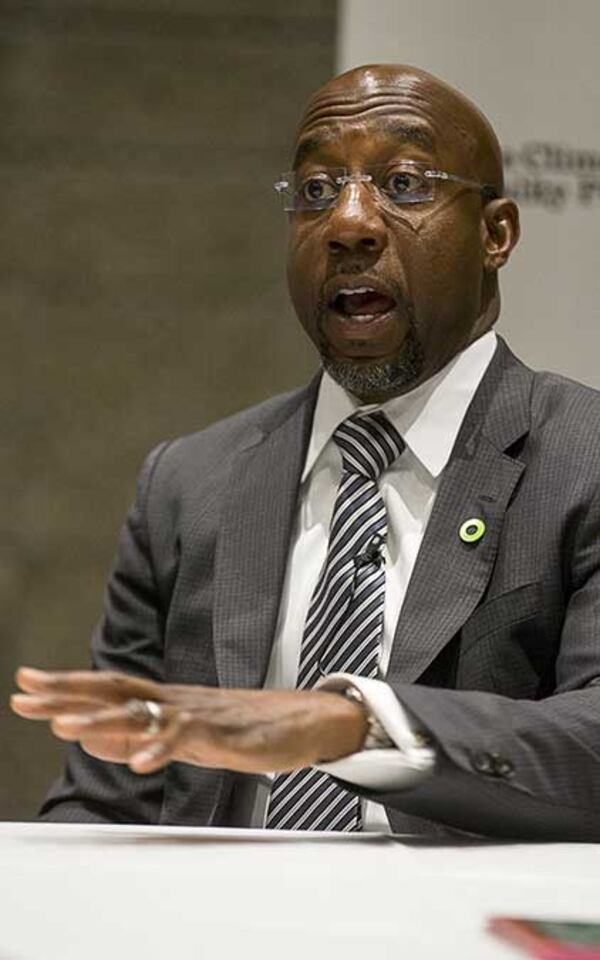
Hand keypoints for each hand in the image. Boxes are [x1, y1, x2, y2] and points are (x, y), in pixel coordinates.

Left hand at [11, 667, 367, 774]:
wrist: (307, 720)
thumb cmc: (247, 726)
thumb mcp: (186, 734)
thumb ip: (142, 733)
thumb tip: (90, 736)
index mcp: (168, 699)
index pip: (110, 685)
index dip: (67, 684)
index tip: (25, 681)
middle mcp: (178, 700)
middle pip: (117, 691)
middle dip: (68, 694)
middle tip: (23, 694)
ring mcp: (203, 714)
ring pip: (148, 713)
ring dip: (105, 719)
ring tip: (66, 728)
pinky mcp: (229, 734)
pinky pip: (192, 740)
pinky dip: (163, 748)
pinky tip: (139, 759)